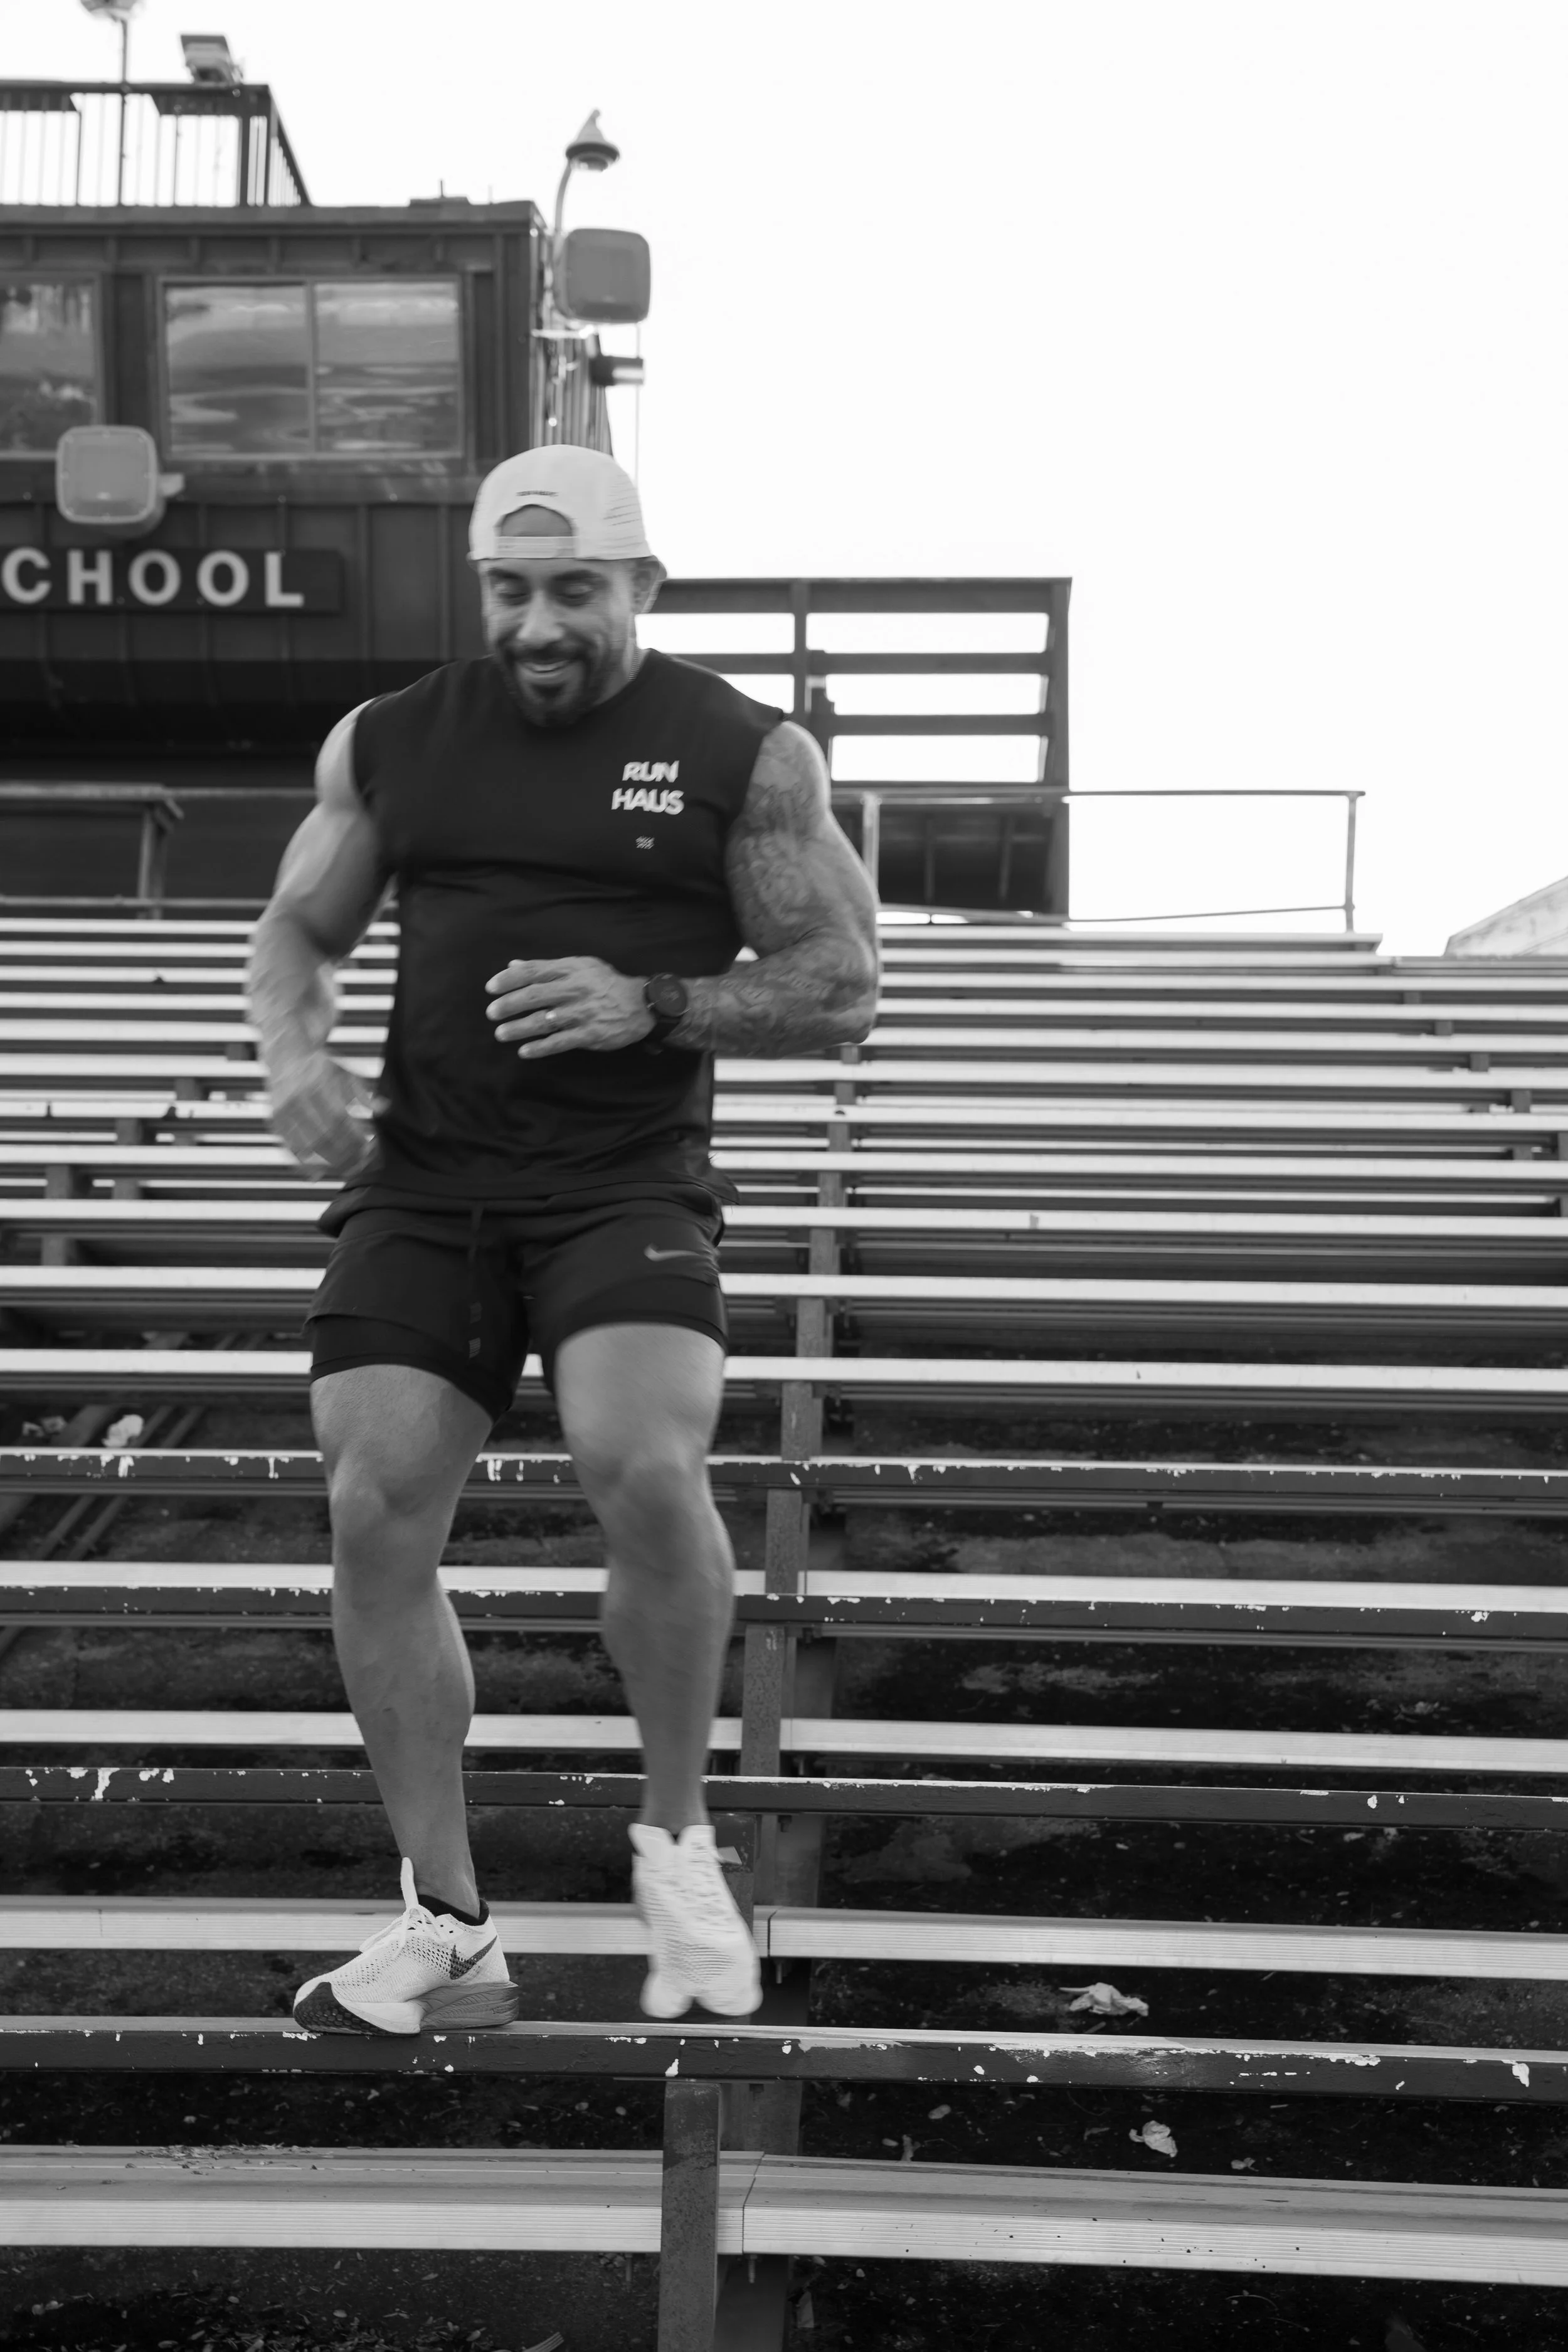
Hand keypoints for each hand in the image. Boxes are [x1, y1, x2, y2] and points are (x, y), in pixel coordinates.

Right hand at [268, 1051, 378, 1178]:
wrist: (286, 1055)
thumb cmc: (323, 1067)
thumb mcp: (346, 1072)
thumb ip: (364, 1093)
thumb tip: (384, 1109)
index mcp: (318, 1082)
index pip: (340, 1119)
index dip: (355, 1138)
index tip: (371, 1150)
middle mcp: (298, 1097)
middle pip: (324, 1136)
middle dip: (346, 1155)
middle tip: (362, 1165)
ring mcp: (284, 1111)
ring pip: (307, 1146)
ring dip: (328, 1163)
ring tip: (347, 1171)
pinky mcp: (274, 1121)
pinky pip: (288, 1149)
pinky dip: (302, 1166)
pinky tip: (317, 1176)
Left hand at [486, 956, 653, 1057]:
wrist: (640, 1005)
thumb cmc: (605, 984)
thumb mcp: (579, 966)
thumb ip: (545, 967)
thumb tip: (513, 964)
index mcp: (570, 970)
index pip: (533, 971)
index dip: (509, 979)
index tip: (491, 988)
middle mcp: (574, 990)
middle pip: (534, 996)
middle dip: (509, 1005)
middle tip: (491, 1014)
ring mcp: (581, 1013)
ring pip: (544, 1021)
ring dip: (519, 1028)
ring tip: (501, 1034)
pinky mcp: (589, 1034)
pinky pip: (560, 1042)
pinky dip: (540, 1048)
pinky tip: (524, 1051)